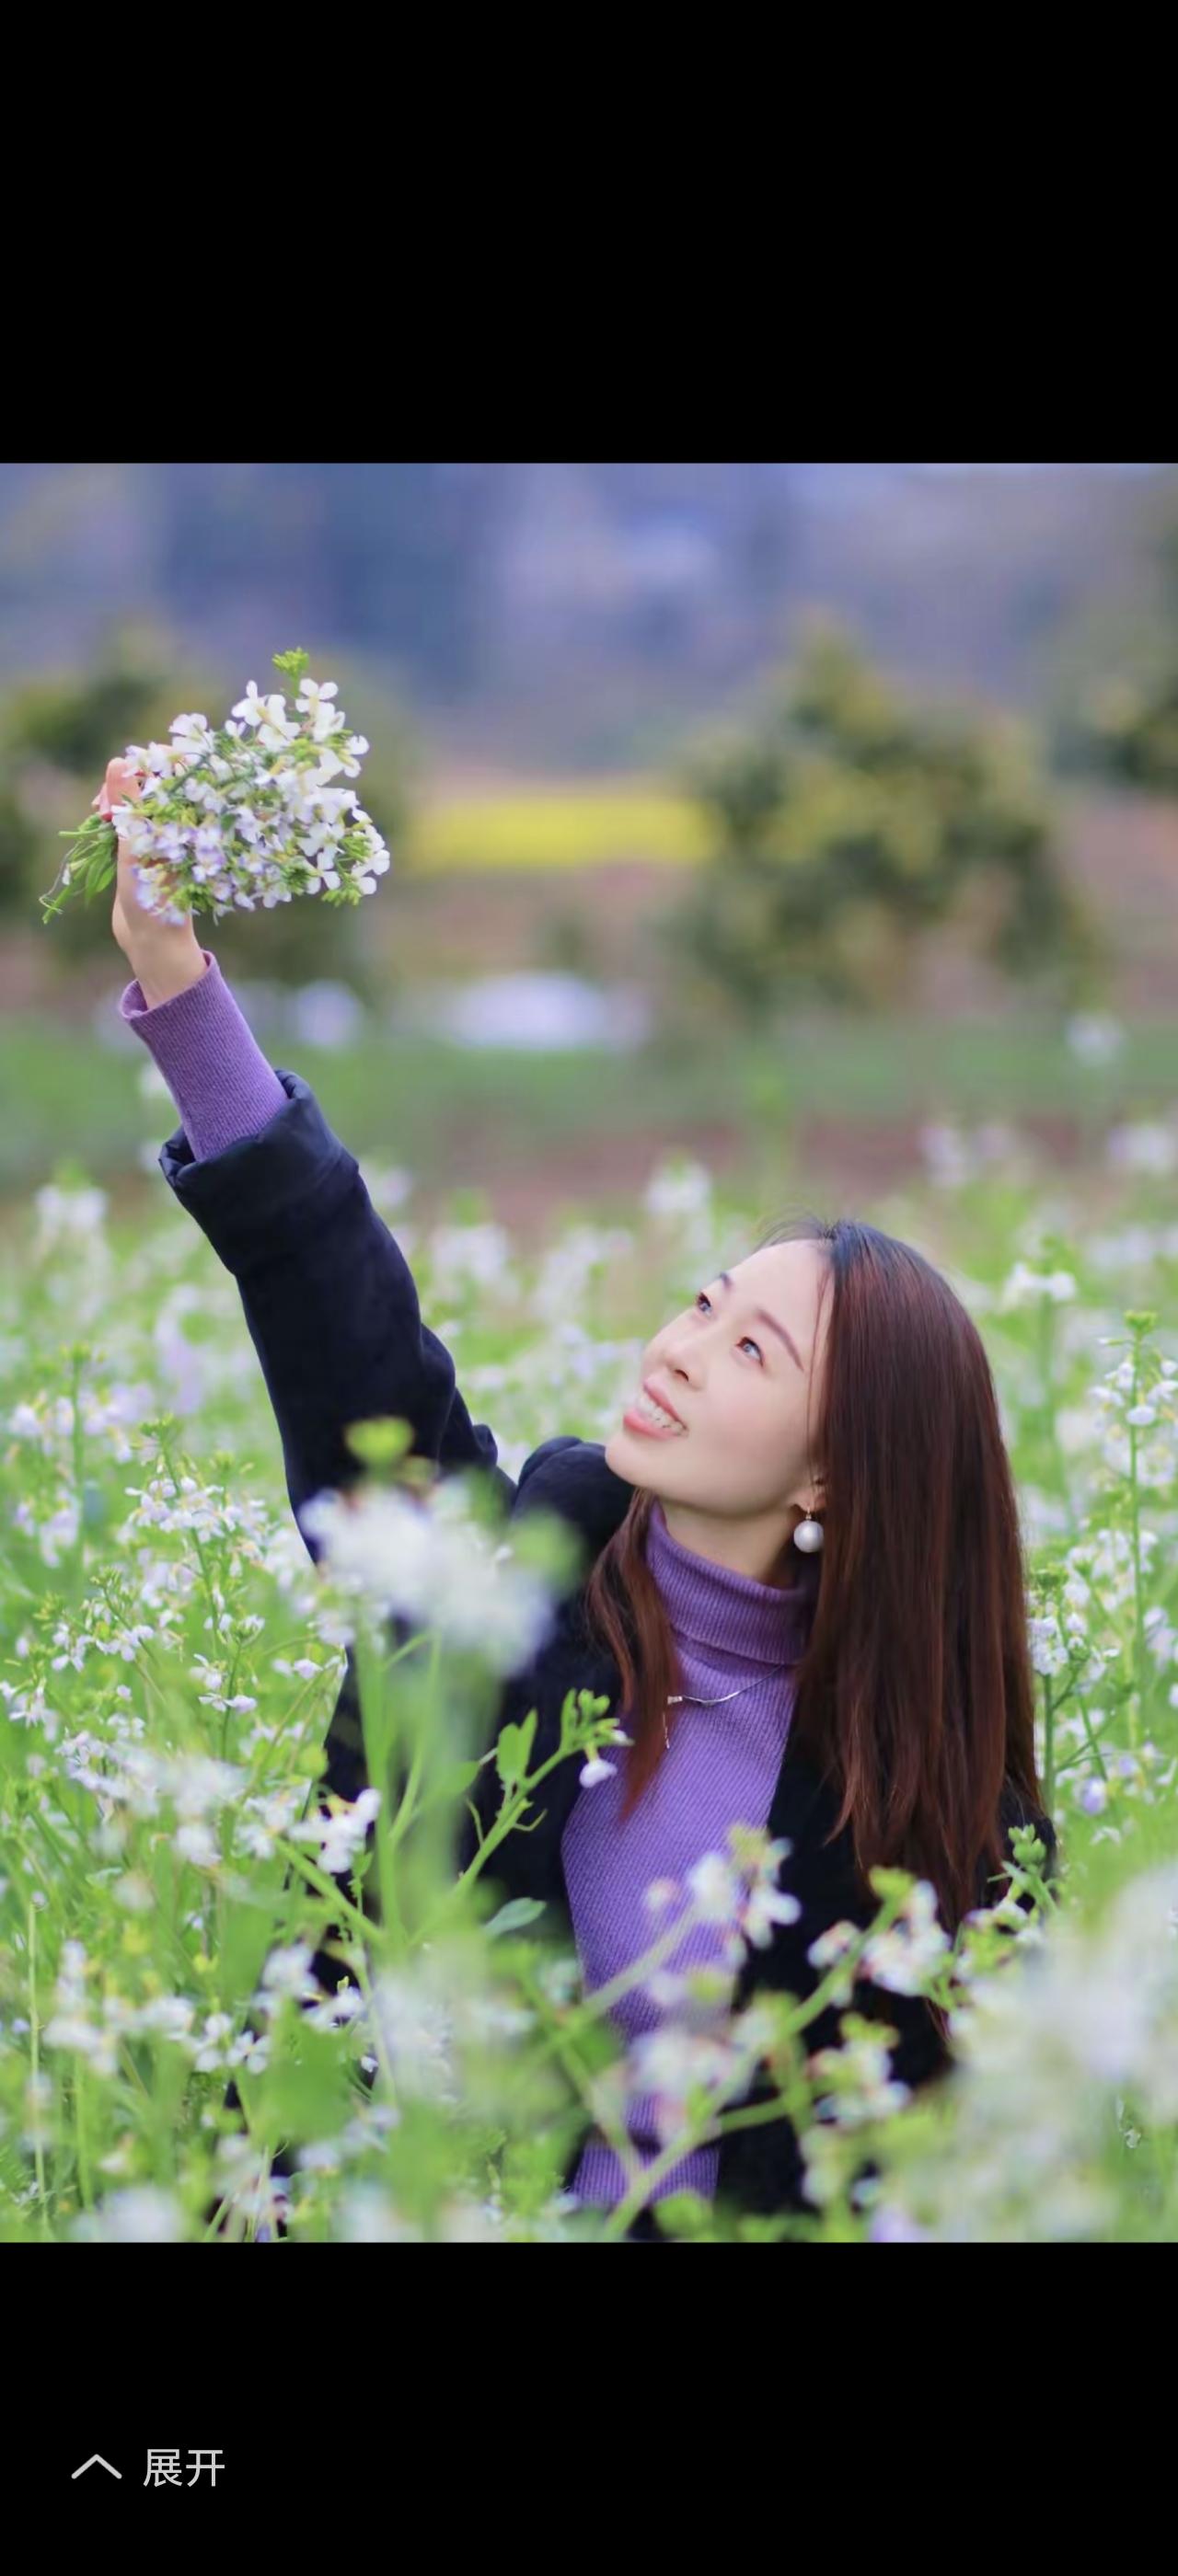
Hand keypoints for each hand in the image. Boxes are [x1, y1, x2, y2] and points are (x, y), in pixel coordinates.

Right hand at [100, 756, 207, 1003]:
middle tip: (104, 803)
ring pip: (135, 799)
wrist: (152, 940)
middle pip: (151, 781)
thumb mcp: (137, 846)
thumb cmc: (153, 895)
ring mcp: (160, 834)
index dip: (150, 762)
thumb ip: (129, 803)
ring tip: (98, 812)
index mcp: (190, 819)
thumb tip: (118, 761)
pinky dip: (111, 815)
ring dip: (114, 799)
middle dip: (124, 783)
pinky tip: (97, 820)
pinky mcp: (144, 846)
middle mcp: (178, 823)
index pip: (178, 769)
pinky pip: (127, 817)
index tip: (125, 770)